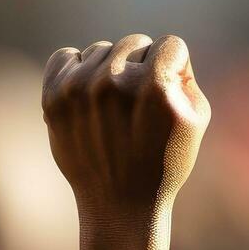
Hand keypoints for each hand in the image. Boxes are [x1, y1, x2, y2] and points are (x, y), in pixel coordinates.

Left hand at [41, 34, 210, 249]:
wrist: (119, 206)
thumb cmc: (164, 162)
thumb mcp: (195, 119)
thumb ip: (185, 75)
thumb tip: (161, 53)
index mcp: (154, 86)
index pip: (170, 44)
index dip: (174, 70)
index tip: (166, 97)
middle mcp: (113, 81)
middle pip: (135, 43)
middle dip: (142, 68)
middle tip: (139, 108)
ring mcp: (79, 88)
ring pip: (101, 50)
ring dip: (110, 72)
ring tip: (113, 110)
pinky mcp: (53, 98)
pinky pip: (66, 55)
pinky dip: (75, 71)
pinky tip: (88, 100)